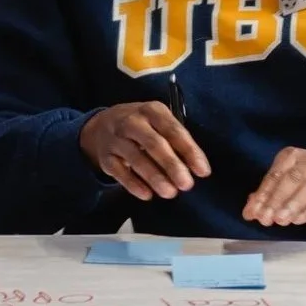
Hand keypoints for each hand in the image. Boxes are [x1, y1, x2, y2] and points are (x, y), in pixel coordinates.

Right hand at [78, 102, 210, 200]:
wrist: (101, 126)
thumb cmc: (141, 126)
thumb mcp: (157, 123)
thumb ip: (176, 141)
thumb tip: (195, 167)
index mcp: (152, 111)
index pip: (173, 130)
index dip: (189, 151)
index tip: (203, 171)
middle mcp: (132, 121)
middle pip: (154, 144)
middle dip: (172, 165)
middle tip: (186, 184)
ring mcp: (116, 139)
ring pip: (136, 158)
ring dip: (155, 177)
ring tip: (170, 193)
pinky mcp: (105, 156)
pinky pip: (119, 171)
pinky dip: (133, 184)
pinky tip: (147, 195)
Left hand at [242, 147, 305, 226]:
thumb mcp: (292, 176)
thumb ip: (271, 191)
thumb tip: (250, 208)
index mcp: (292, 157)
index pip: (273, 175)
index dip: (262, 195)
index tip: (251, 212)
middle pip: (289, 180)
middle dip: (274, 200)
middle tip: (264, 218)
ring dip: (292, 205)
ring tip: (280, 220)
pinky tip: (298, 220)